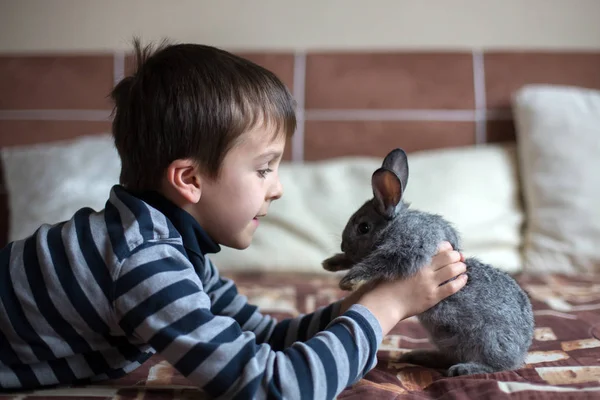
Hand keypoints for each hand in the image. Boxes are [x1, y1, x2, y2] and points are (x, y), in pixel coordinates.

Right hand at [348, 241, 466, 335]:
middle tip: (459, 257)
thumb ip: (408, 260)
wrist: (385, 302)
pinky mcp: (433, 297)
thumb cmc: (385, 285)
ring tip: (463, 266)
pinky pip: (452, 287)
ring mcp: (430, 283)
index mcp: (416, 261)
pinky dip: (461, 281)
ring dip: (461, 266)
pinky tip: (464, 278)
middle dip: (457, 255)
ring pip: (453, 270)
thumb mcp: (396, 266)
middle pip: (449, 257)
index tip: (449, 248)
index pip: (437, 248)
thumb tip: (418, 257)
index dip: (447, 247)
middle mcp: (425, 270)